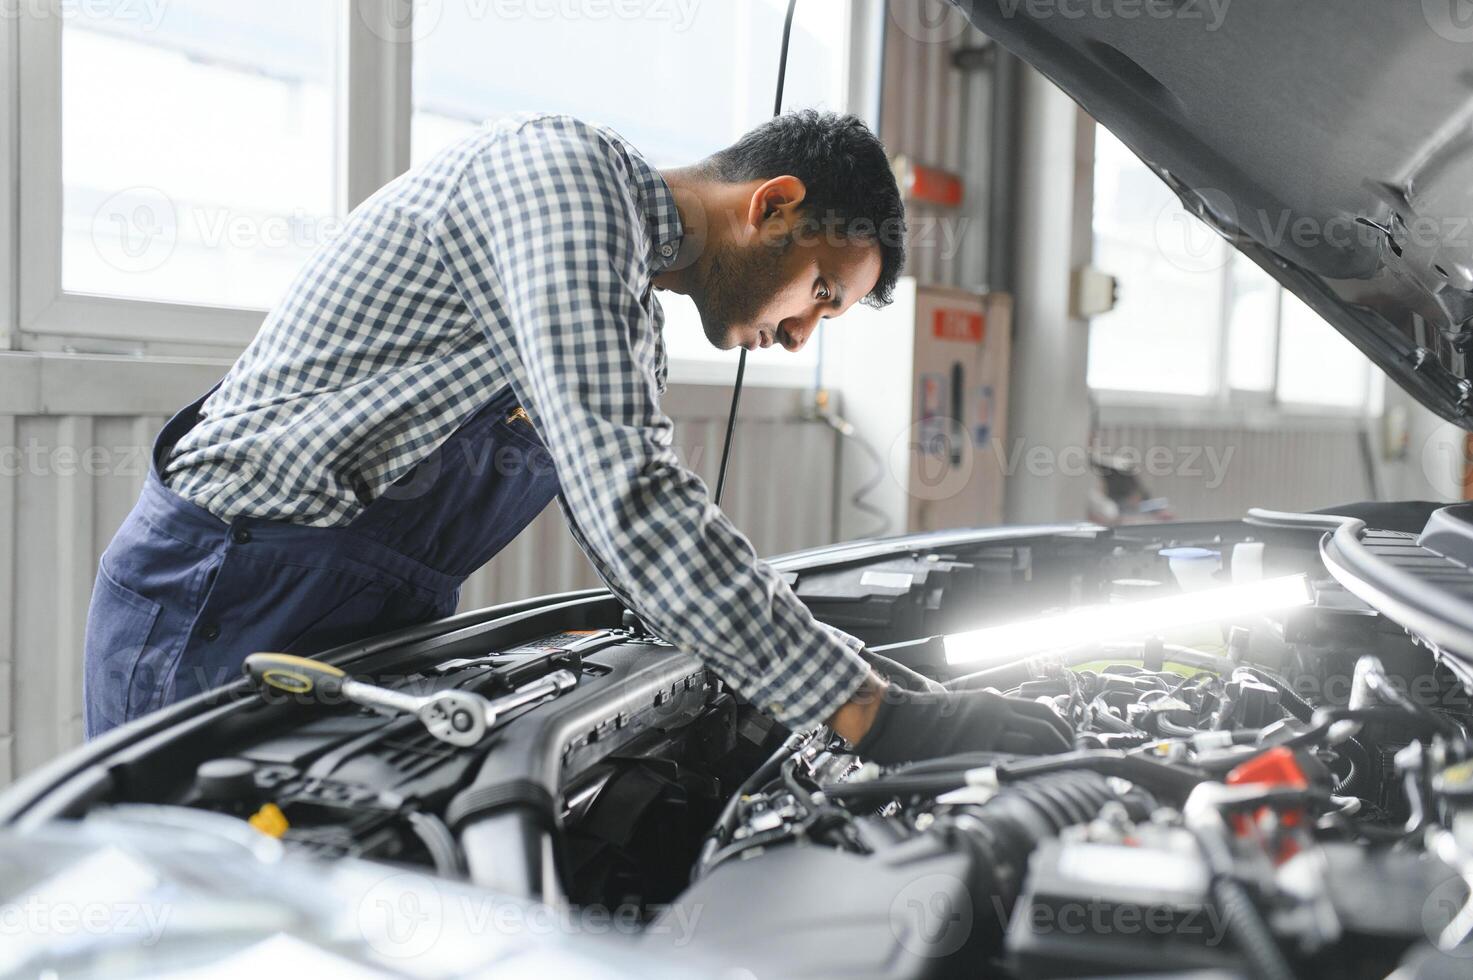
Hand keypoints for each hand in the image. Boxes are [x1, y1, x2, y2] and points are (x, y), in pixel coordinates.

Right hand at [847, 684, 1072, 765]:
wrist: (901, 722)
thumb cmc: (930, 720)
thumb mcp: (968, 708)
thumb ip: (995, 718)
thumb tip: (1023, 733)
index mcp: (994, 700)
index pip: (1042, 710)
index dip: (1062, 727)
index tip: (1069, 740)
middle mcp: (995, 711)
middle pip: (1045, 726)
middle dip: (1063, 744)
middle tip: (1069, 757)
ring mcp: (986, 729)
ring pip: (1033, 743)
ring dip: (1049, 757)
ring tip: (1053, 769)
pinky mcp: (975, 748)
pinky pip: (1010, 759)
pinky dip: (1025, 767)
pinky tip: (1029, 776)